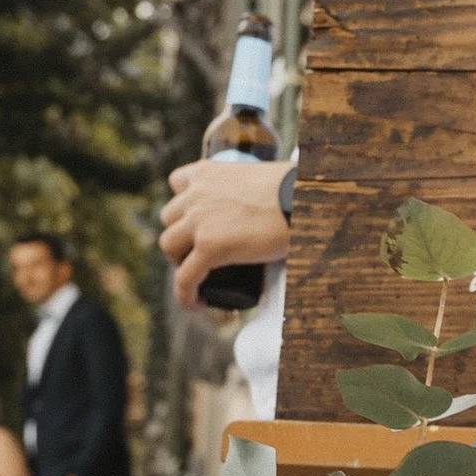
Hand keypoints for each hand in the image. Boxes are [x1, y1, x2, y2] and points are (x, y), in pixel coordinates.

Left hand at [163, 155, 290, 301]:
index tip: (198, 219)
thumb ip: (256, 189)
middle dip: (182, 235)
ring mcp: (200, 220)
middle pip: (169, 217)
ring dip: (180, 260)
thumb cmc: (299, 191)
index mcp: (210, 172)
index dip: (185, 205)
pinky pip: (184, 278)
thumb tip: (273, 208)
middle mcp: (197, 193)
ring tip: (201, 275)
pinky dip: (185, 294)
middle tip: (201, 252)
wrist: (307, 201)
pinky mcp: (210, 247)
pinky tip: (197, 304)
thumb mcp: (265, 180)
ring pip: (168, 245)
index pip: (178, 183)